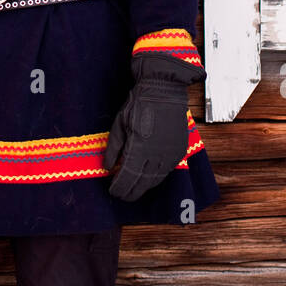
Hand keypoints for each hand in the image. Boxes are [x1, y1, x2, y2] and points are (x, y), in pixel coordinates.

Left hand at [104, 64, 192, 201]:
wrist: (164, 90)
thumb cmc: (138, 104)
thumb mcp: (119, 125)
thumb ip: (113, 149)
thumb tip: (107, 167)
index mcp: (139, 148)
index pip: (127, 177)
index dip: (119, 187)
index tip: (112, 190)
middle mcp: (156, 155)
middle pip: (142, 183)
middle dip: (130, 192)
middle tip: (121, 195)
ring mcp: (170, 154)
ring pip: (156, 180)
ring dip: (144, 187)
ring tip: (133, 189)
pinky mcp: (179, 150)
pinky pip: (167, 171)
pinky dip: (156, 178)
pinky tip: (149, 179)